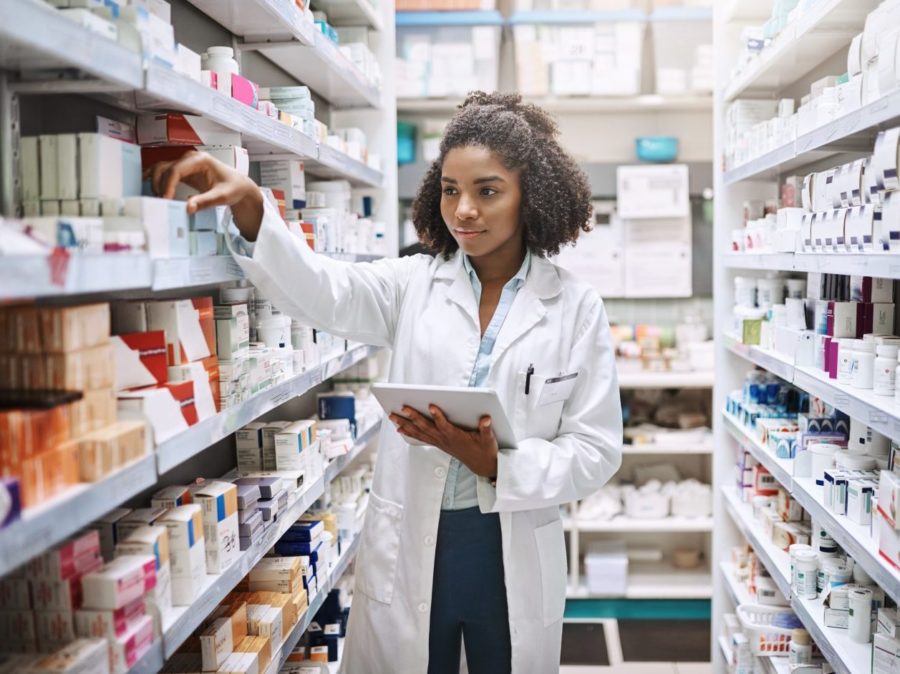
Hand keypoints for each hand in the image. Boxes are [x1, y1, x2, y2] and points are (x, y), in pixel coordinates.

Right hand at [146, 152, 263, 240]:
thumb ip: (205, 202)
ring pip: (162, 169)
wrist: (238, 186)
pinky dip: (156, 177)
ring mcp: (186, 164)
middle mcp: (190, 159)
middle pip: (165, 168)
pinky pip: (165, 172)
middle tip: (161, 202)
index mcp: (200, 160)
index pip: (176, 170)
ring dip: (156, 182)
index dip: (168, 184)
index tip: (165, 199)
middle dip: (160, 184)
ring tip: (158, 199)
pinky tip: (147, 183)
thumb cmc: (233, 187)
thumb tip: (188, 208)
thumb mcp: (222, 196)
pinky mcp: (184, 171)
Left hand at [389, 405, 498, 477]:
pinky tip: (400, 428)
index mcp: (456, 436)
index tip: (432, 405)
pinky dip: (410, 432)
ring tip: (392, 416)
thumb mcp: (489, 439)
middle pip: (426, 427)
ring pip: (420, 432)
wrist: (482, 465)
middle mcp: (445, 440)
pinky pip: (421, 437)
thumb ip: (486, 428)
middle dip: (414, 417)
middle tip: (403, 407)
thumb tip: (486, 419)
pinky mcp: (439, 444)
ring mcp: (440, 442)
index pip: (445, 425)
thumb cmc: (485, 450)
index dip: (438, 416)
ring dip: (405, 424)